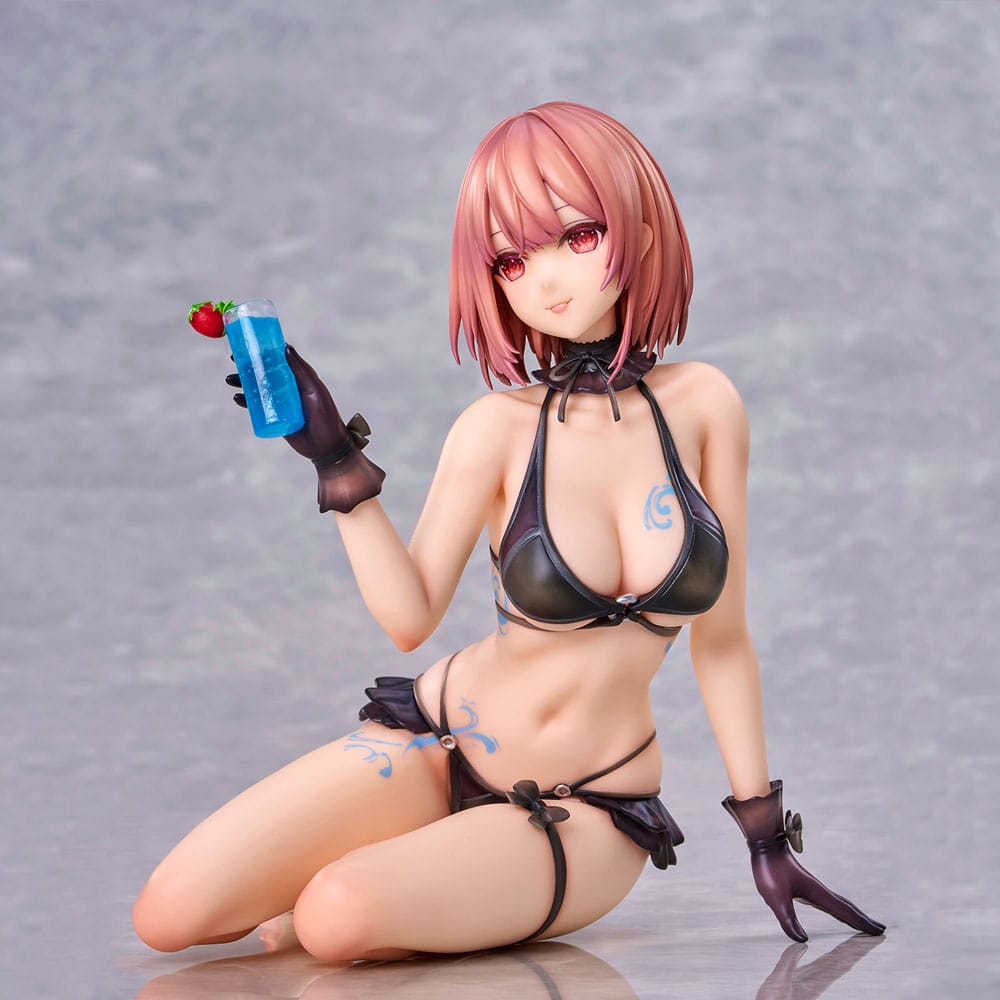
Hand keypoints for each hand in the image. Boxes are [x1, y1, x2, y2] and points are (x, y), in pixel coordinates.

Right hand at [227, 344, 384, 512]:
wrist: (327, 448)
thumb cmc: (326, 416)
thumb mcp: (314, 390)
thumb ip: (301, 371)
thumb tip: (285, 347)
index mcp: (299, 378)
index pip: (278, 359)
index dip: (264, 351)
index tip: (249, 343)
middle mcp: (288, 388)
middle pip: (264, 373)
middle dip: (247, 366)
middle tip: (232, 359)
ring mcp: (281, 403)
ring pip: (258, 389)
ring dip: (242, 383)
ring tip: (230, 380)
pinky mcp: (275, 418)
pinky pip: (257, 408)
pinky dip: (246, 402)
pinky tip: (238, 398)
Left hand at [723, 780, 884, 941]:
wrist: (764, 842)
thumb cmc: (770, 868)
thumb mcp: (776, 898)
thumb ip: (788, 920)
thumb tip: (803, 941)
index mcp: (817, 894)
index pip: (844, 912)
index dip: (861, 922)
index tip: (879, 931)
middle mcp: (818, 890)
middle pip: (845, 906)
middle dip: (861, 919)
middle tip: (879, 929)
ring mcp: (811, 886)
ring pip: (837, 902)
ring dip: (851, 913)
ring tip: (860, 922)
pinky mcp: (802, 883)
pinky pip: (826, 898)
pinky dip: (836, 906)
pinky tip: (831, 908)